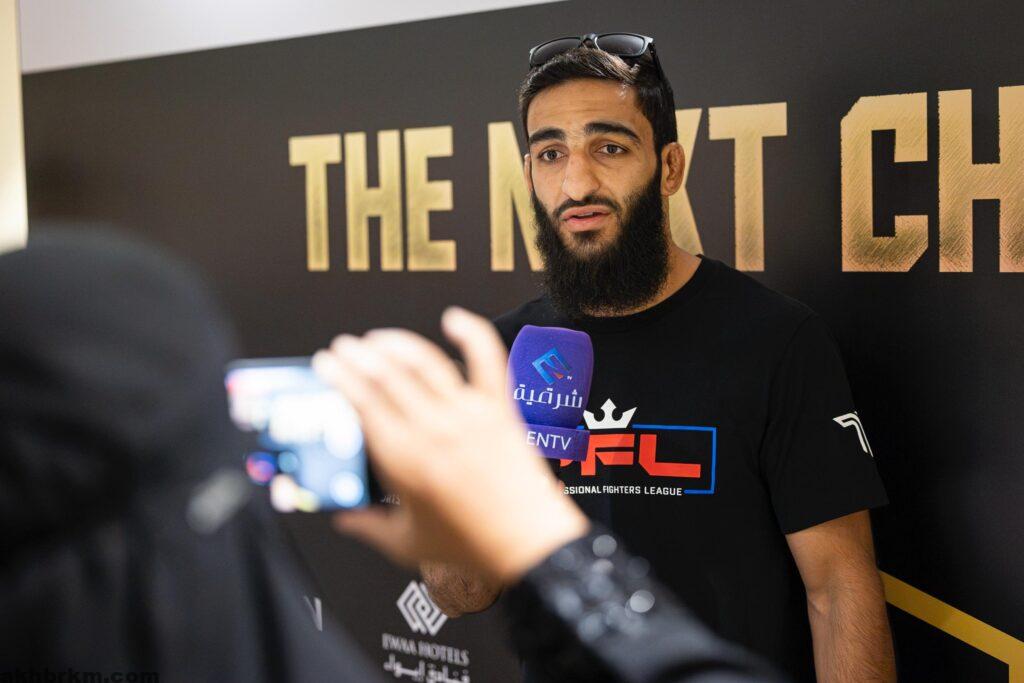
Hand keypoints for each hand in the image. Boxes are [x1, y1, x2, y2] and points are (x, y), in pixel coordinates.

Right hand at [313, 307, 588, 584]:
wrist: (530, 546)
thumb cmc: (473, 547)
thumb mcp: (407, 543)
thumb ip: (367, 526)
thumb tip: (341, 516)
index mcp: (404, 460)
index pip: (362, 402)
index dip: (340, 376)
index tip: (327, 365)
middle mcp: (434, 429)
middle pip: (387, 375)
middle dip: (358, 355)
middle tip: (344, 348)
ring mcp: (470, 414)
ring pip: (426, 362)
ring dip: (396, 343)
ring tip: (379, 339)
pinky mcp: (500, 409)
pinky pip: (487, 360)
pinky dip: (472, 334)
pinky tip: (454, 319)